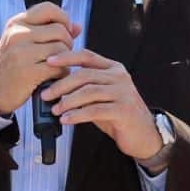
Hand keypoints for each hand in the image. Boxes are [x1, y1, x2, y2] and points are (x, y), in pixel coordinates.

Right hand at [0, 3, 81, 116]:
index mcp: (17, 23)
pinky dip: (62, 74)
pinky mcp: (28, 72)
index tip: (65, 32)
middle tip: (62, 54)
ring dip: (66, 60)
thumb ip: (50, 32)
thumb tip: (78, 26)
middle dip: (67, 43)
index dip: (64, 19)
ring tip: (57, 66)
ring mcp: (21, 53)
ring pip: (61, 48)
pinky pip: (58, 67)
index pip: (49, 8)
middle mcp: (18, 34)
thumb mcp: (24, 42)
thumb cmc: (12, 65)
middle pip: (60, 30)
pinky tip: (55, 77)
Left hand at [42, 50, 162, 160]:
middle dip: (61, 85)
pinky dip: (77, 115)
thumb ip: (84, 87)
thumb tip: (55, 87)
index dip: (66, 57)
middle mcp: (119, 77)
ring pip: (88, 92)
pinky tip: (67, 119)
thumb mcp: (101, 96)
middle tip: (46, 94)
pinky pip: (95, 110)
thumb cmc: (119, 114)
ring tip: (55, 110)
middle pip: (84, 74)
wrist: (143, 134)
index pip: (86, 56)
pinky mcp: (123, 110)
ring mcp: (123, 93)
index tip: (49, 61)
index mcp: (113, 68)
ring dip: (67, 101)